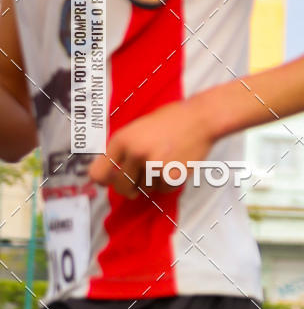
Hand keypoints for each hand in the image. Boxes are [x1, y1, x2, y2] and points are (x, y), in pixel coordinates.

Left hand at [88, 99, 213, 199]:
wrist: (201, 118)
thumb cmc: (172, 119)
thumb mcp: (139, 127)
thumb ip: (124, 148)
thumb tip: (110, 173)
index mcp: (123, 139)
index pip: (98, 173)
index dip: (104, 180)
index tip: (111, 182)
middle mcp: (134, 153)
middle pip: (121, 187)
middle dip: (129, 188)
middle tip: (136, 186)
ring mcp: (152, 165)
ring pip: (145, 189)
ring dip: (153, 182)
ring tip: (165, 162)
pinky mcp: (170, 175)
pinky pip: (163, 189)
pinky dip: (169, 182)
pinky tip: (176, 165)